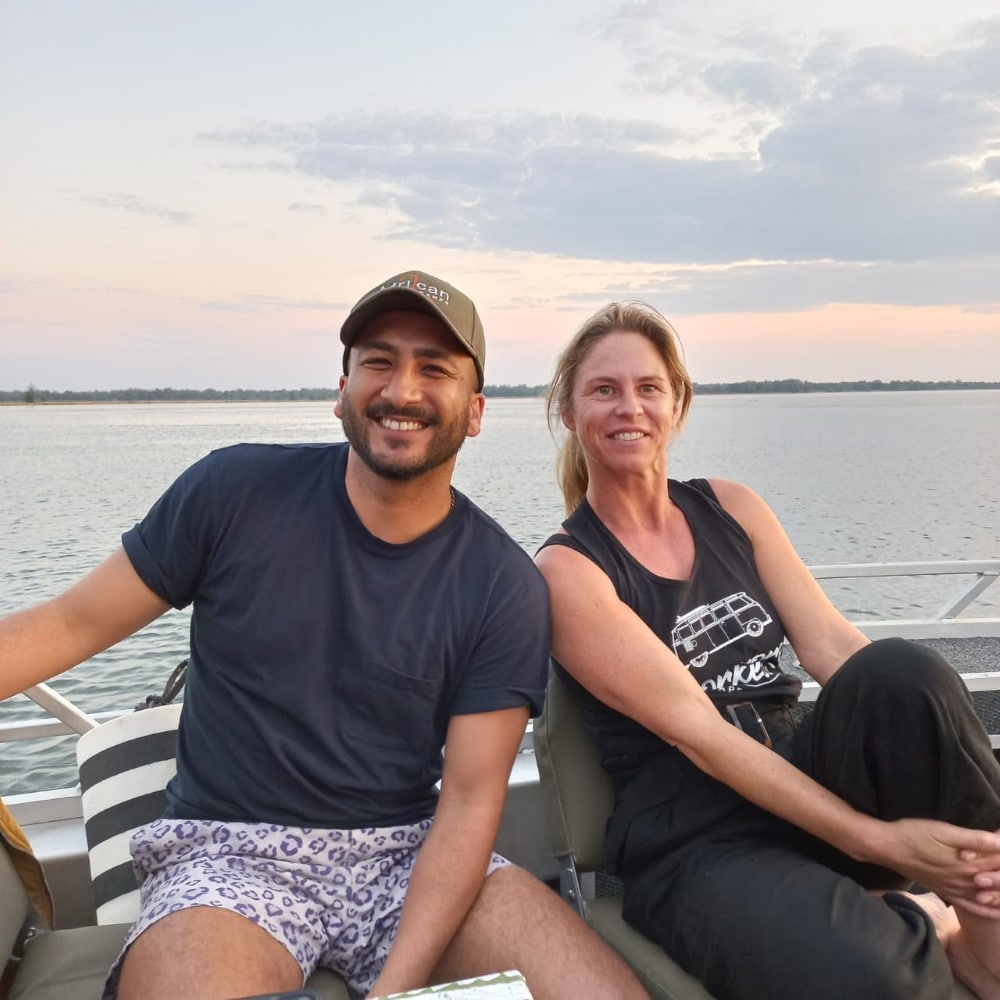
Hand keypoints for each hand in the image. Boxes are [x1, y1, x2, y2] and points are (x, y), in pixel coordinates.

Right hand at [880, 819, 999, 918]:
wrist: (888, 848)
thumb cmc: (914, 834)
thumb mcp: (942, 831)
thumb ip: (973, 839)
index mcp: (967, 864)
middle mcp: (965, 881)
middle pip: (999, 881)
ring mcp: (956, 890)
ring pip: (990, 897)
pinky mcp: (946, 892)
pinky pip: (973, 907)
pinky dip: (988, 910)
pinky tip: (997, 910)